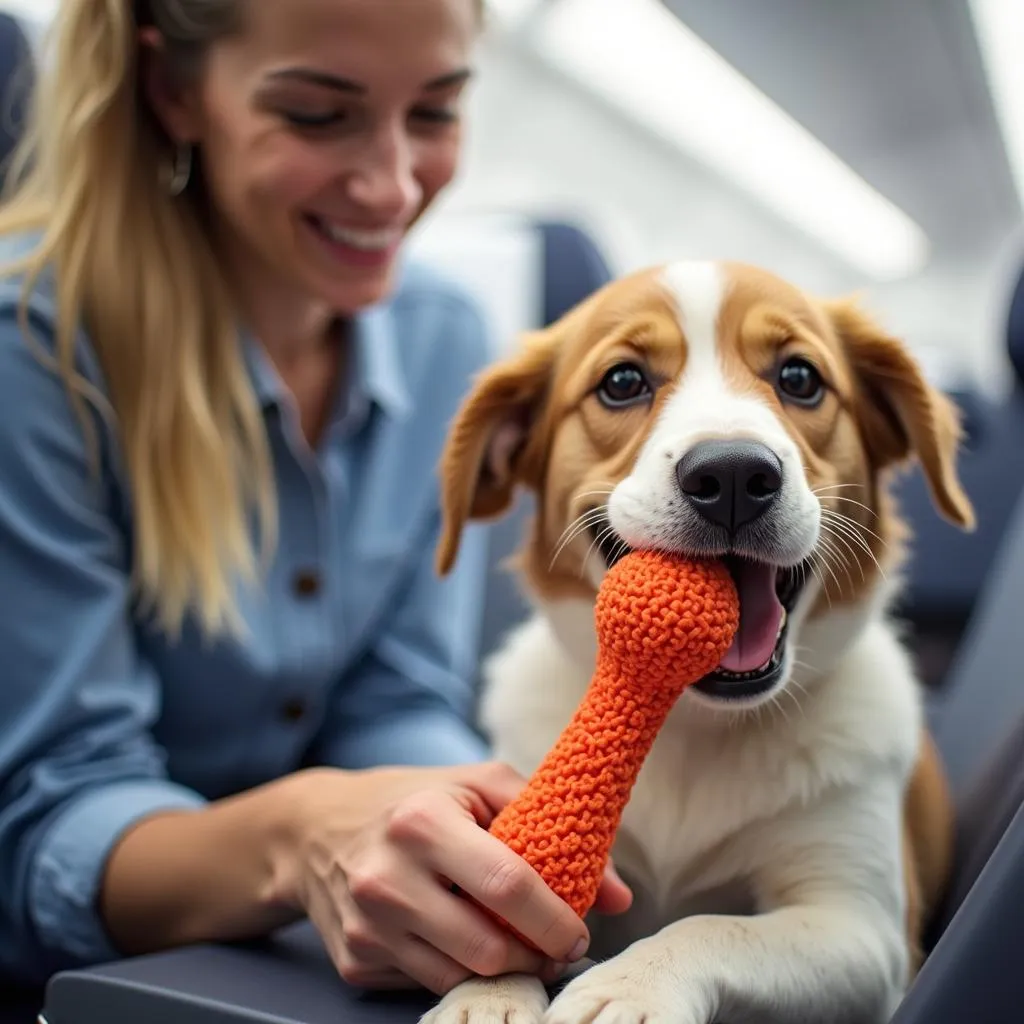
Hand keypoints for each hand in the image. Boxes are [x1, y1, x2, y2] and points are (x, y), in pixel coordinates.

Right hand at [273, 762, 631, 995]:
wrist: (316, 829)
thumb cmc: (414, 799)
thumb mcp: (478, 785)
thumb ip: (551, 823)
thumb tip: (619, 895)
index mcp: (423, 822)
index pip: (507, 885)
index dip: (555, 918)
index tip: (580, 931)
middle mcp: (388, 878)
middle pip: (486, 950)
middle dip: (535, 957)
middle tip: (554, 945)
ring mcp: (366, 927)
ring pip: (459, 978)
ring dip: (502, 971)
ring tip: (515, 945)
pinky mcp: (354, 961)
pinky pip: (425, 985)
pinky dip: (455, 970)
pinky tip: (457, 939)